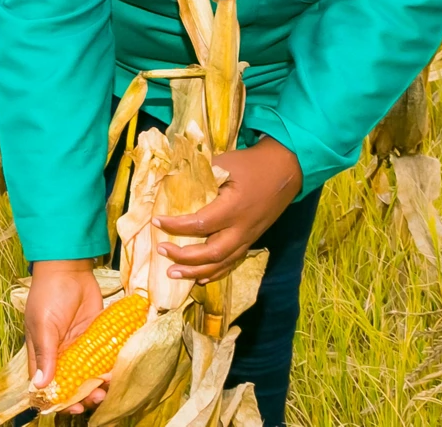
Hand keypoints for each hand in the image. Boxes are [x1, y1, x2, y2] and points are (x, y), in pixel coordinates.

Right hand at [25, 260, 106, 411]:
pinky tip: (116, 372)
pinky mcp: (97, 336)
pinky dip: (110, 366)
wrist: (69, 267)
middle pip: (71, 383)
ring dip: (98, 384)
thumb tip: (40, 385)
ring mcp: (80, 346)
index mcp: (42, 353)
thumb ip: (45, 355)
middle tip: (95, 398)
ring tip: (107, 387)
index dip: (58, 399)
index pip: (47, 384)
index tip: (73, 408)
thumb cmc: (49, 294)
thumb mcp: (43, 325)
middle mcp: (61, 353)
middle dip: (83, 395)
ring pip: (90, 373)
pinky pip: (104, 357)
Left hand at [153, 136, 301, 281]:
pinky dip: (215, 273)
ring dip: (196, 271)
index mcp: (233, 208)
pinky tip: (199, 279)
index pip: (200, 224)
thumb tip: (168, 180)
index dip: (175, 226)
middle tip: (161, 250)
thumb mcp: (224, 162)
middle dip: (184, 257)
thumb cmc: (250, 165)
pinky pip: (232, 263)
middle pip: (212, 253)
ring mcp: (248, 237)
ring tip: (172, 273)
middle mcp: (242, 228)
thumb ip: (198, 174)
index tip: (156, 221)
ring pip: (222, 263)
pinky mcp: (251, 240)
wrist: (285, 170)